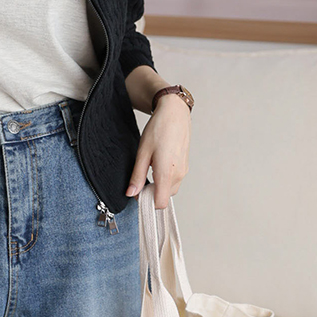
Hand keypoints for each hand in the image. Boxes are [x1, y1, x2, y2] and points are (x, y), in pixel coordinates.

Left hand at [126, 94, 191, 215]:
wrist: (175, 112)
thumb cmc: (159, 128)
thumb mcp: (143, 152)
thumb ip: (137, 176)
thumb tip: (131, 194)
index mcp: (166, 173)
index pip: (160, 203)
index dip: (148, 202)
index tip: (139, 193)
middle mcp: (178, 175)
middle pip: (164, 197)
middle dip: (152, 193)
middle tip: (143, 177)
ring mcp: (183, 171)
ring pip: (170, 190)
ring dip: (159, 186)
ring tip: (151, 167)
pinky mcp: (185, 166)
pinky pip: (175, 181)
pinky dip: (166, 179)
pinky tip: (159, 163)